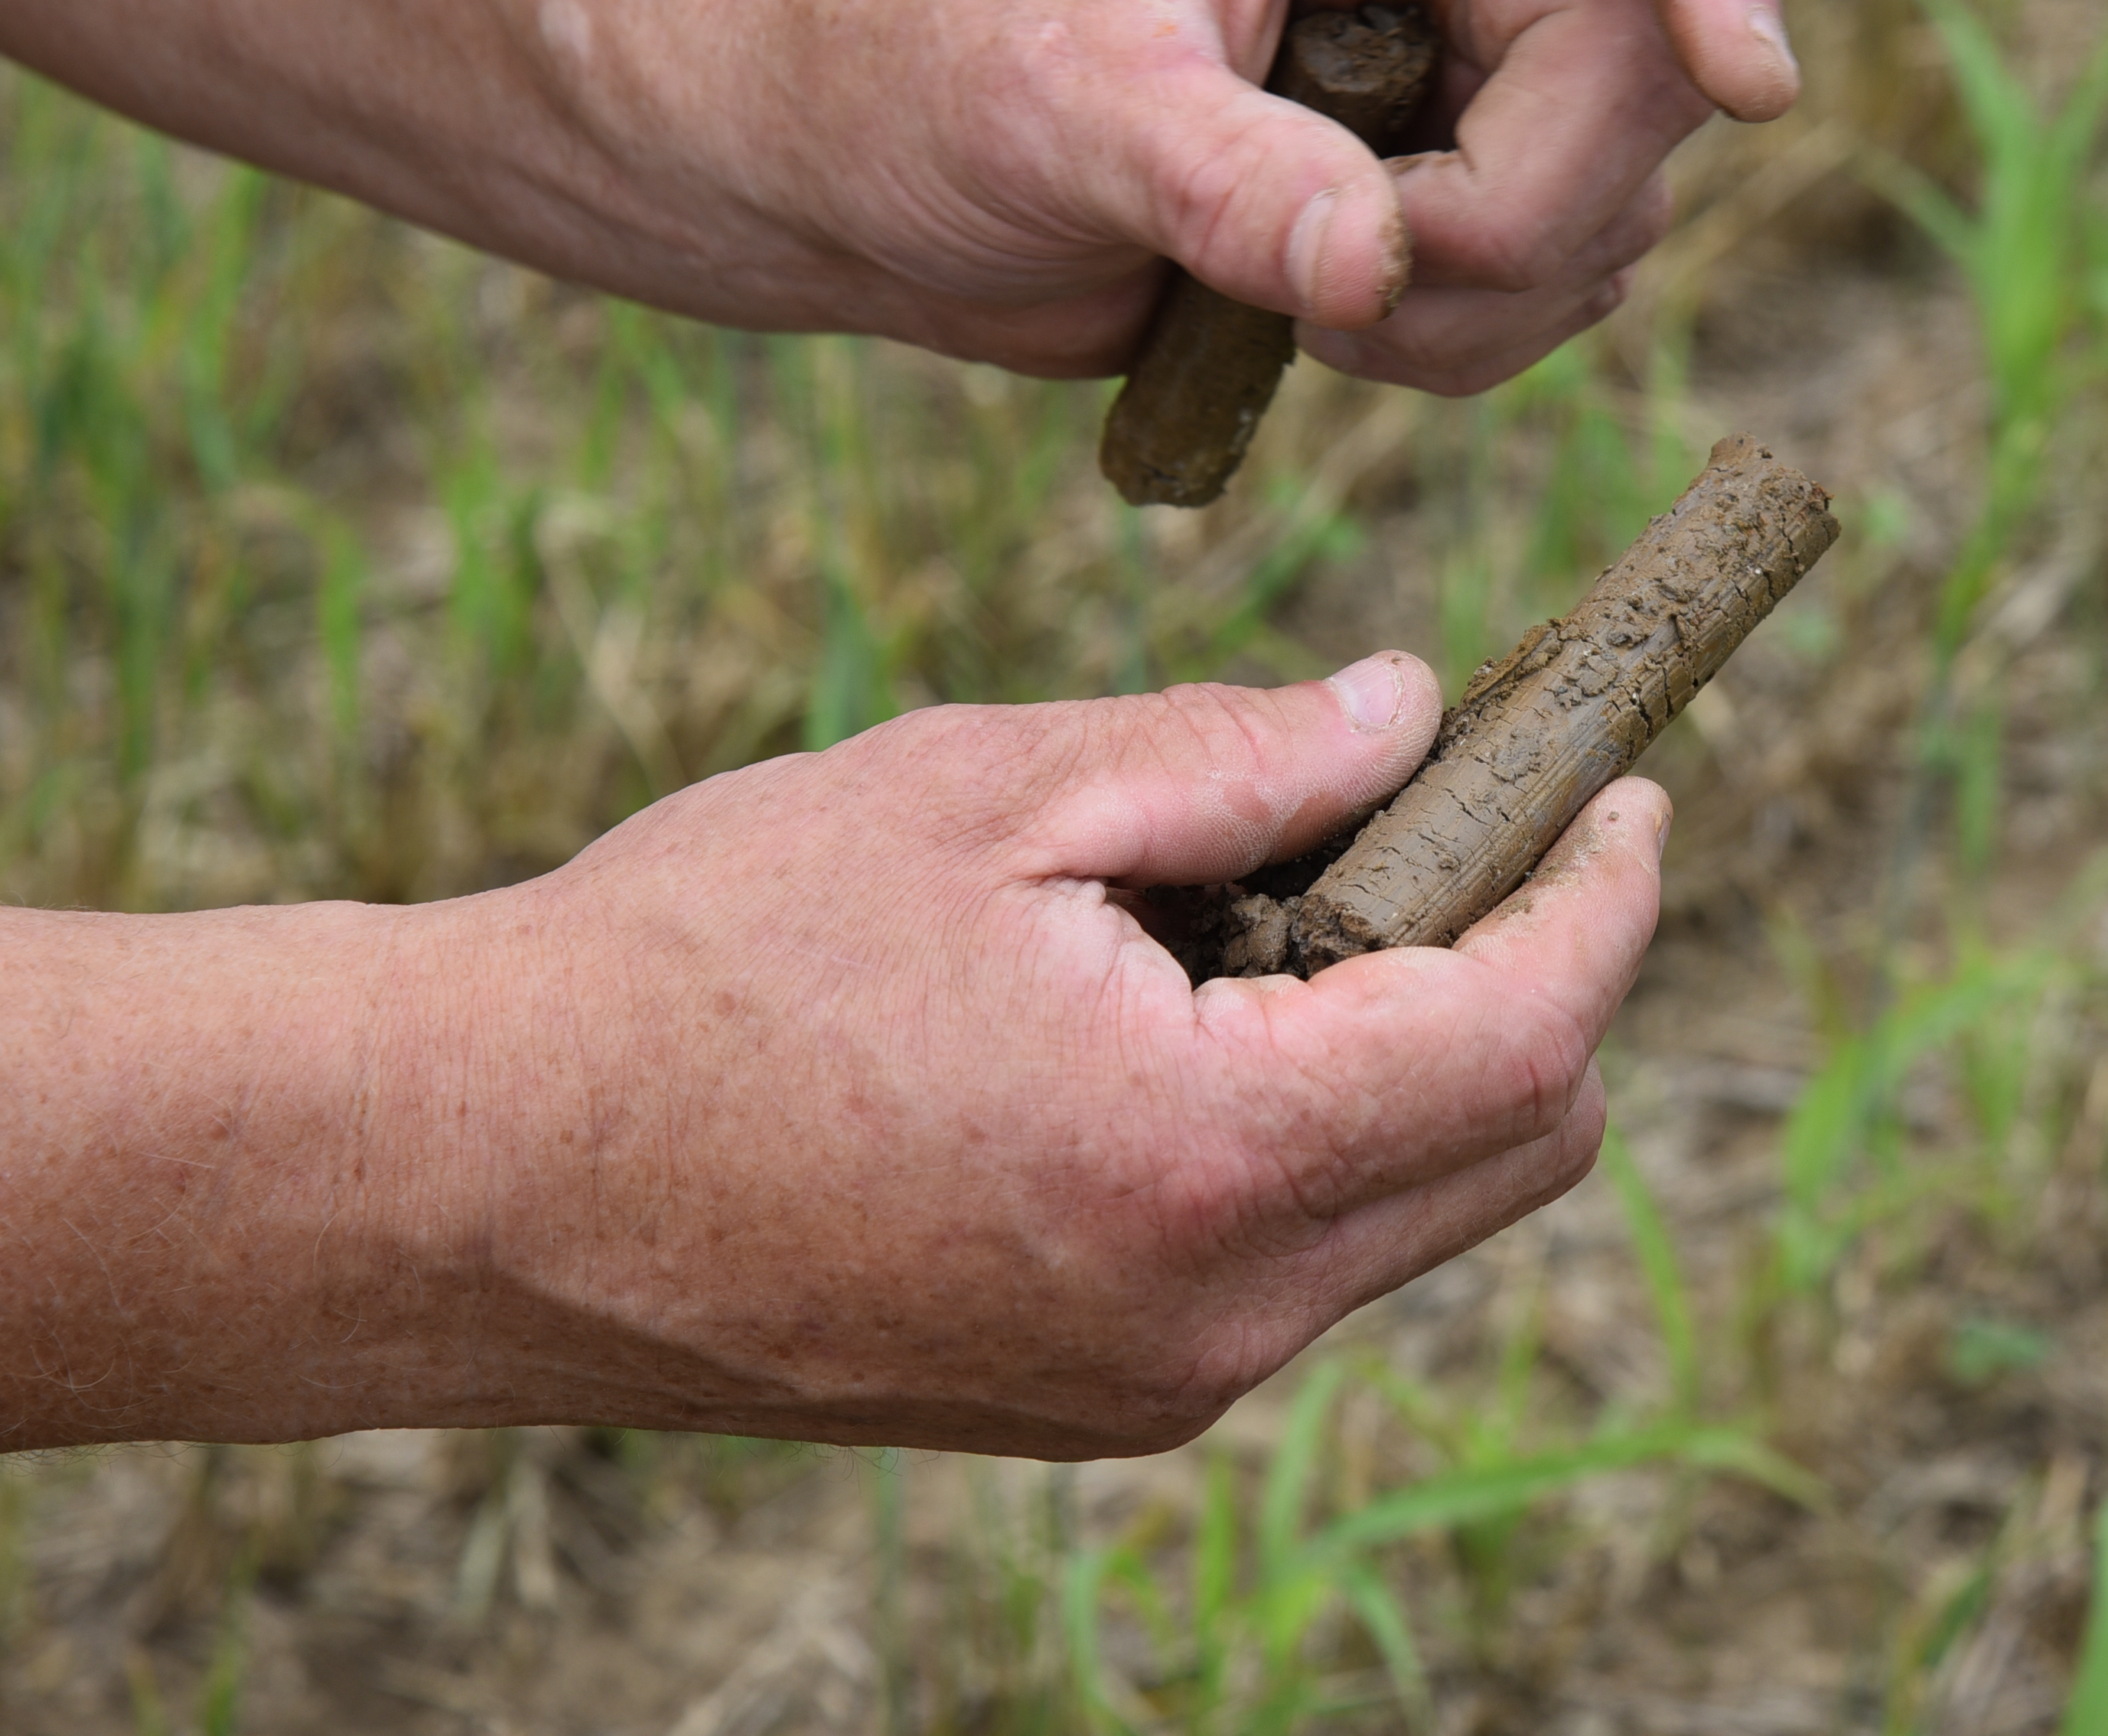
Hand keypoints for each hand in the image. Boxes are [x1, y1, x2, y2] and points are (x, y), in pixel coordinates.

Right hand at [429, 653, 1662, 1451]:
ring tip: (1300, 886)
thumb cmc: (704, 959)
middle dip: (1543, 969)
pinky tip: (1201, 997)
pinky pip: (1291, 1253)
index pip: (1529, 1037)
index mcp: (1203, 1159)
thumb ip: (1237, 752)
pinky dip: (1313, 1118)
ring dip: (1421, 1042)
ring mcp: (1155, 1380)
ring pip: (1410, 1207)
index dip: (1608, 896)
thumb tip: (1415, 713)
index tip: (1630, 788)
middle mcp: (1213, 1315)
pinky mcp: (1094, 1394)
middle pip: (1513, 1145)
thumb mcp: (985, 793)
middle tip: (1487, 813)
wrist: (477, 1175)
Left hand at [728, 0, 1798, 392]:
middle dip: (1531, 201)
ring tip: (1304, 303)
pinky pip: (1565, 272)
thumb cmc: (917, 70)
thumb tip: (1377, 268)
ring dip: (1491, 292)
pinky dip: (1470, 336)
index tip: (1752, 83)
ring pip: (1619, 185)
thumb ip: (1218, 182)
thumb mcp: (1051, 105)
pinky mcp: (1455, 165)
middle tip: (1368, 279)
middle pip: (1642, 47)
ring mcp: (1461, 41)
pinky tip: (1327, 328)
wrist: (855, 169)